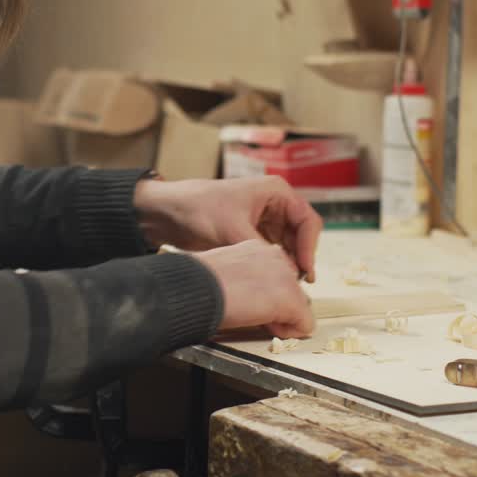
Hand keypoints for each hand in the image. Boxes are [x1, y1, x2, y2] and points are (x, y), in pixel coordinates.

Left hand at [135, 176, 321, 281]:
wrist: (167, 213)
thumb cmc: (198, 209)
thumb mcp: (232, 231)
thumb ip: (261, 251)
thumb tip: (283, 274)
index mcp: (276, 191)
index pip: (308, 221)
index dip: (309, 247)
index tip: (304, 271)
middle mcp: (275, 203)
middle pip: (302, 234)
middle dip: (301, 257)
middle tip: (298, 284)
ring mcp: (265, 218)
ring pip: (289, 244)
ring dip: (289, 262)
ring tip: (286, 285)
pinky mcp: (253, 232)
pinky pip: (274, 249)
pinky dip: (276, 263)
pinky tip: (273, 278)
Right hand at [194, 240, 314, 337]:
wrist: (195, 288)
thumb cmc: (198, 283)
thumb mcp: (225, 271)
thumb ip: (246, 277)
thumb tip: (252, 296)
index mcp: (258, 249)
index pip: (278, 276)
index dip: (265, 295)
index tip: (246, 299)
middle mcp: (277, 258)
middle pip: (293, 291)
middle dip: (278, 306)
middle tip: (250, 311)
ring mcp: (287, 278)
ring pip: (301, 307)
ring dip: (283, 318)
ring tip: (255, 318)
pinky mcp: (290, 299)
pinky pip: (305, 324)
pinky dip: (289, 332)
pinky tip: (266, 327)